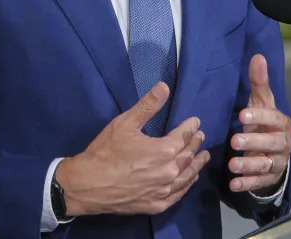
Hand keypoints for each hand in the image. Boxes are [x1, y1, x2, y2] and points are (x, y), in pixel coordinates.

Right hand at [56, 82, 210, 215]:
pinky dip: (186, 185)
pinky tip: (189, 180)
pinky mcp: (156, 205)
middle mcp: (169, 172)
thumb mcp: (125, 123)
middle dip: (195, 144)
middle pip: (188, 156)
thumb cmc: (106, 151)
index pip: (184, 136)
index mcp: (164, 150)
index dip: (191, 127)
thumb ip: (147, 105)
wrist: (88, 185)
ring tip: (202, 157)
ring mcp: (163, 191)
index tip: (196, 122)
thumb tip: (164, 86)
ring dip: (196, 165)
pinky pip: (178, 194)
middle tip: (200, 137)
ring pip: (187, 176)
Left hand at [228, 54, 290, 195]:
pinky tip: (234, 184)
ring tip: (232, 165)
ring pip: (267, 164)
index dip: (260, 117)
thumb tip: (258, 56)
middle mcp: (283, 142)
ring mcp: (278, 161)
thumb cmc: (263, 122)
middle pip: (272, 143)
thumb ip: (259, 82)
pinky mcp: (270, 177)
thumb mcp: (261, 102)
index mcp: (282, 122)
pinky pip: (260, 182)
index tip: (242, 115)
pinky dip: (247, 183)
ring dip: (249, 165)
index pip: (274, 118)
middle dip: (254, 142)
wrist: (272, 150)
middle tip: (234, 141)